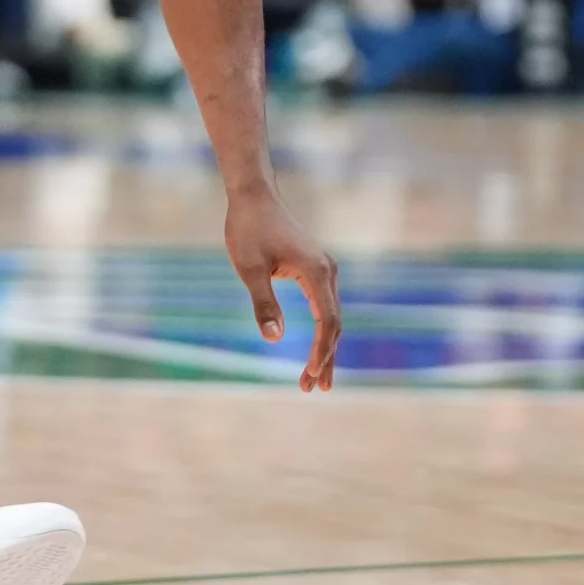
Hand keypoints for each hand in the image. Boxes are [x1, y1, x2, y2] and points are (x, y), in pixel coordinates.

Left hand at [223, 189, 340, 390]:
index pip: (328, 322)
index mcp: (317, 272)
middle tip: (314, 389)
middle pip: (335, 324)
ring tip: (316, 379)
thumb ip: (263, 303)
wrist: (254, 195)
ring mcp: (324, 270)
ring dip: (326, 348)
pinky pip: (325, 307)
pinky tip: (316, 348)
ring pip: (331, 317)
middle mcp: (328, 272)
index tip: (311, 376)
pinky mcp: (316, 270)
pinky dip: (322, 330)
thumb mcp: (249, 268)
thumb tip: (274, 339)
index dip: (322, 352)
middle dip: (326, 358)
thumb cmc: (248, 229)